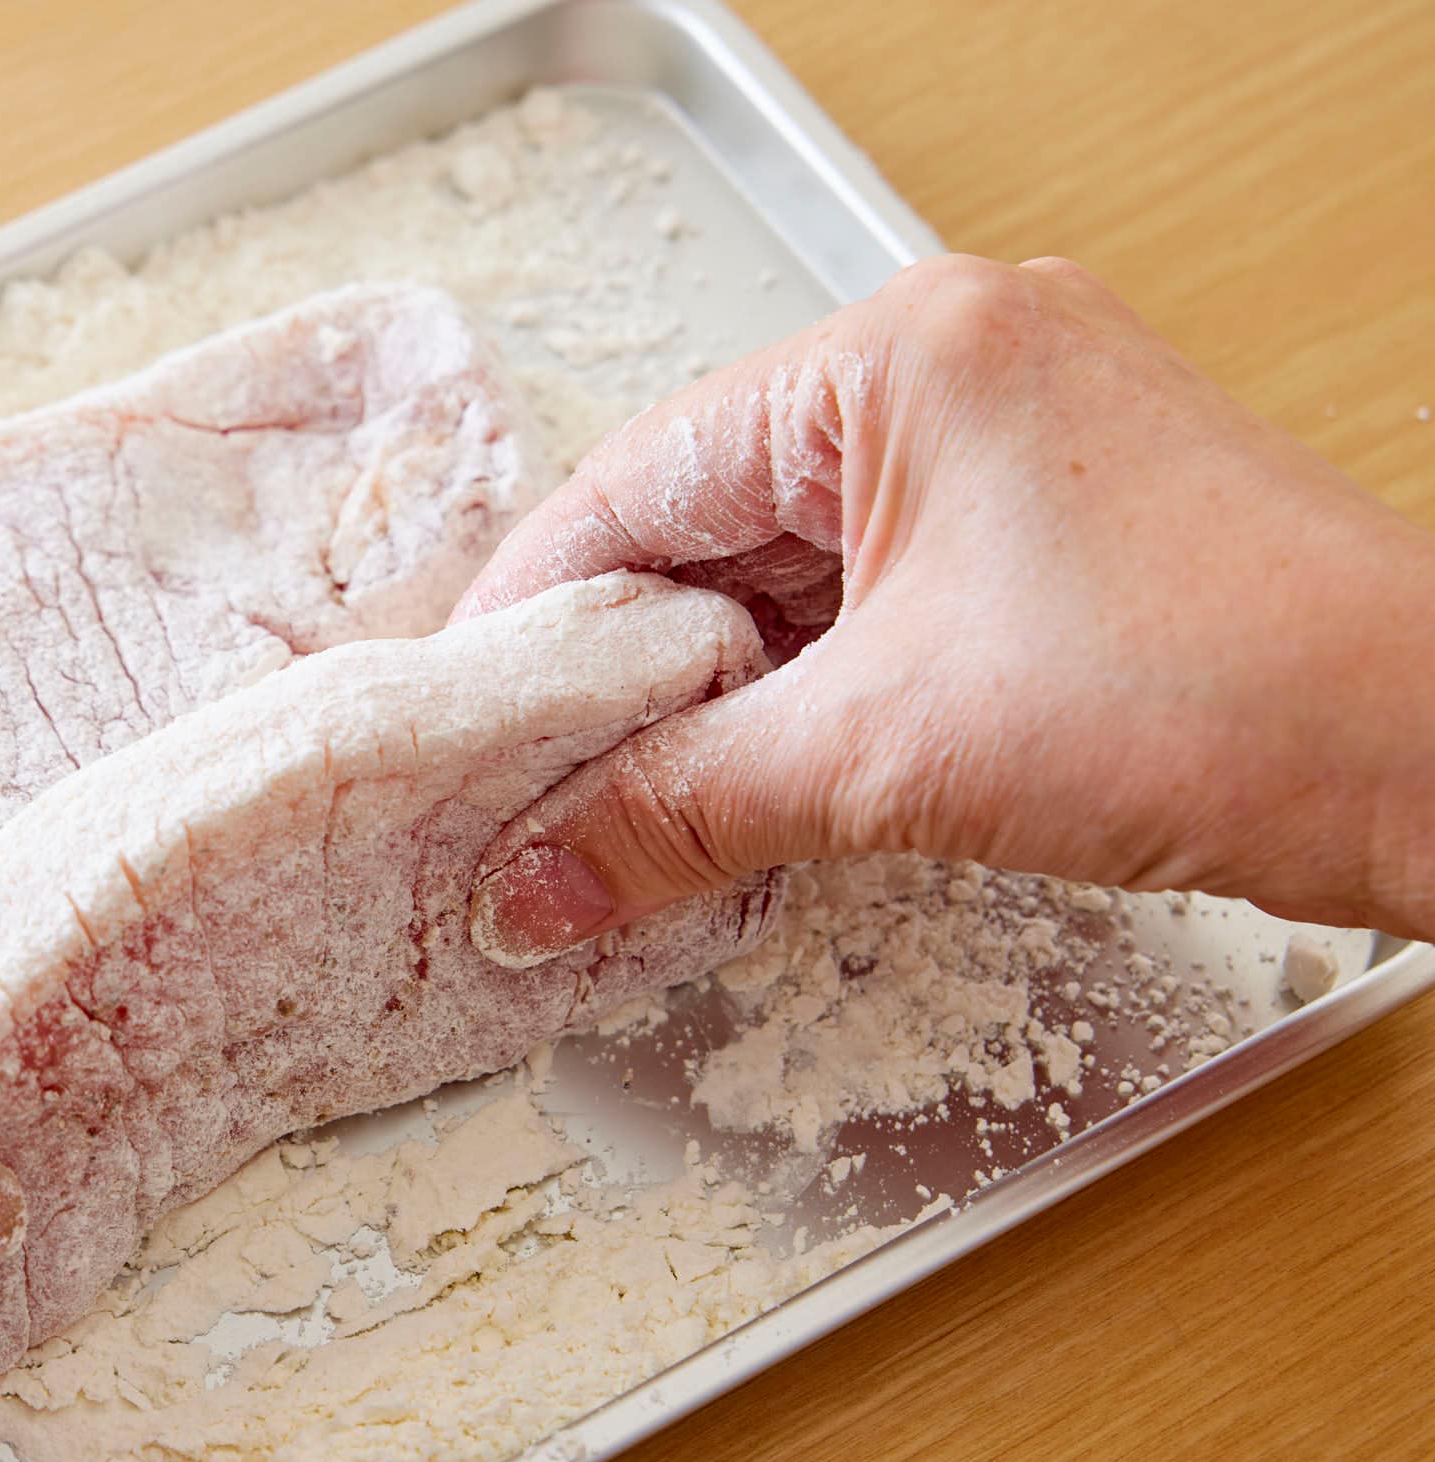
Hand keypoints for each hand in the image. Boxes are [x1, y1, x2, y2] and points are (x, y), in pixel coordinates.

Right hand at [458, 254, 1434, 964]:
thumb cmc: (1227, 694)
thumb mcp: (886, 757)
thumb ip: (675, 811)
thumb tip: (529, 880)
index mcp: (901, 354)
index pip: (639, 479)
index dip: (533, 617)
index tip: (461, 726)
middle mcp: (958, 366)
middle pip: (712, 522)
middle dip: (625, 669)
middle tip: (532, 787)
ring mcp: (1021, 442)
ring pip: (796, 570)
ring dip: (717, 693)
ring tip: (629, 806)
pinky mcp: (1064, 531)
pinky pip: (879, 599)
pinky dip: (811, 692)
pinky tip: (753, 783)